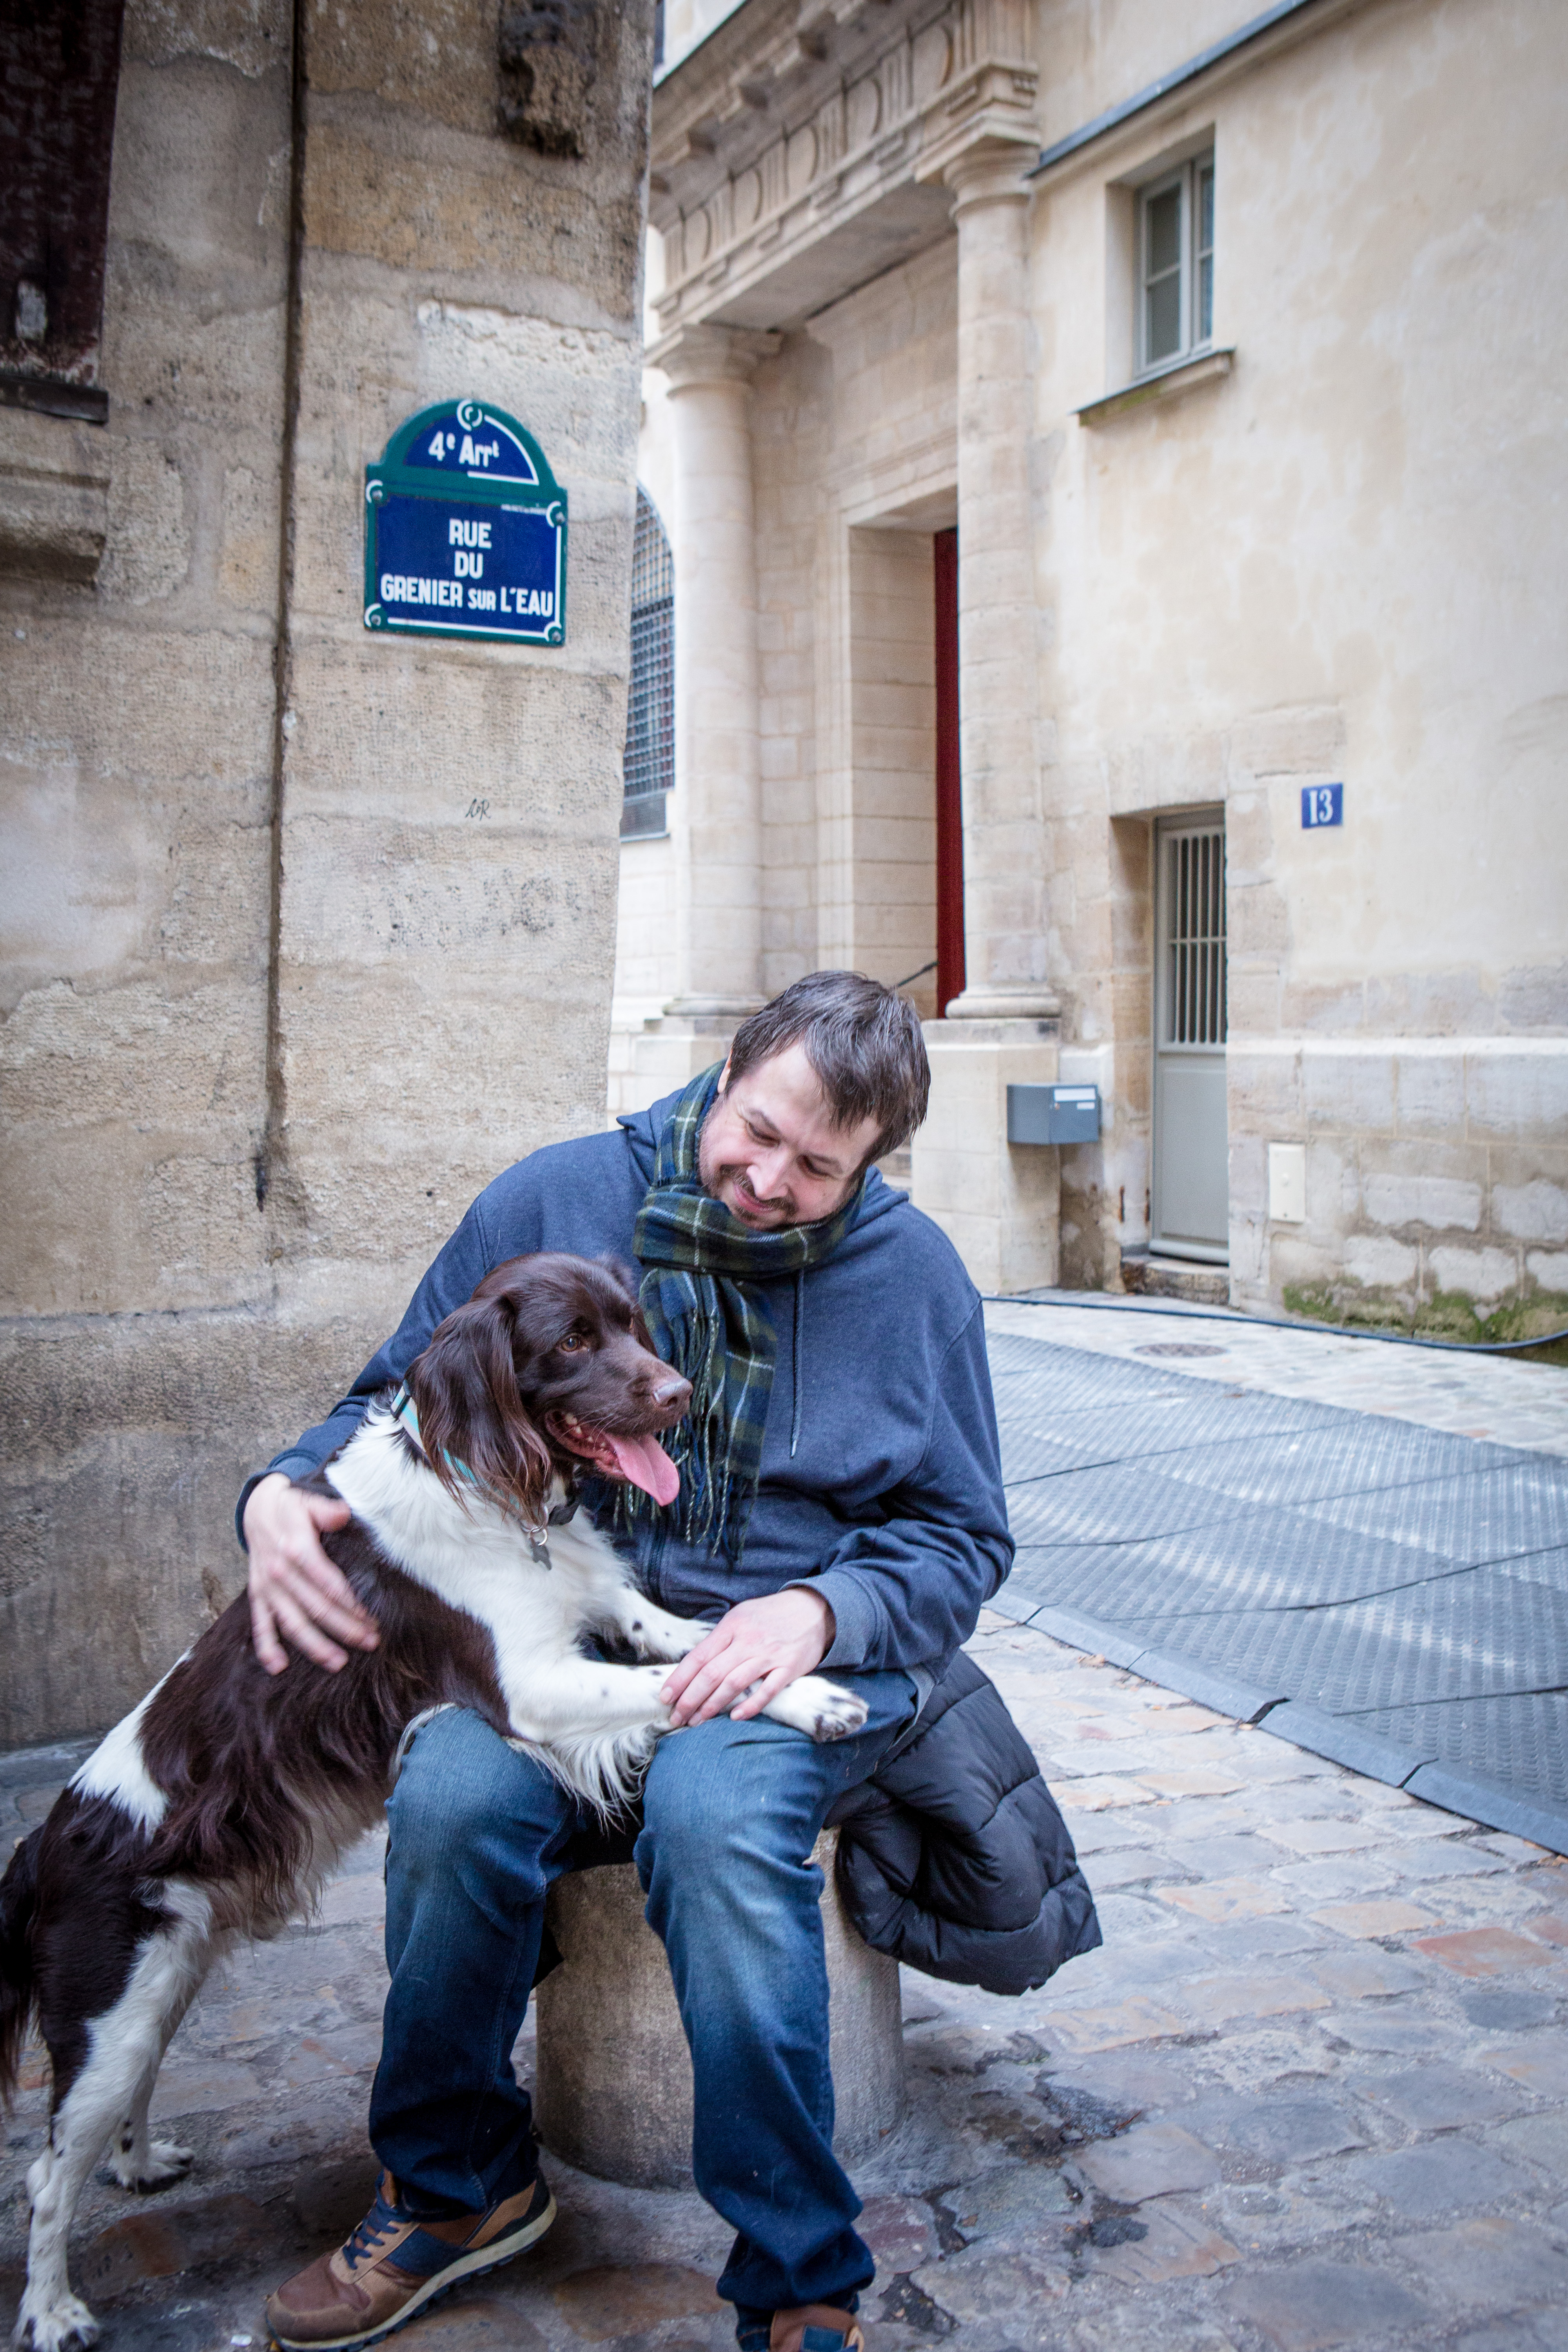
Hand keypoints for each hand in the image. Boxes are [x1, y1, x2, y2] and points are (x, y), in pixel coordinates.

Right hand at [242, 1472, 376, 1675]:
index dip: (351, 1603)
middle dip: (344, 1628)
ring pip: (291, 1622)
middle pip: (315, 1607)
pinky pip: (260, 1624)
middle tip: (371, 1643)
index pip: (328, 1582)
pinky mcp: (257, 1595)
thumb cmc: (292, 1507)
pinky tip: (279, 1667)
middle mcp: (280, 1571)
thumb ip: (326, 1509)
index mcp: (296, 1547)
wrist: (257, 1508)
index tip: (372, 1618)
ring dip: (314, 1645)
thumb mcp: (309, 1500)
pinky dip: (266, 1647)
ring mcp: (267, 1587)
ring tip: (338, 1663)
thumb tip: (342, 1512)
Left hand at [660, 1588, 834, 1727]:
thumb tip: (694, 1664)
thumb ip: (720, 1639)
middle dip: (690, 1699)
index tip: (665, 1697)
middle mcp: (747, 1641)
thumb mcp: (741, 1616)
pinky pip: (766, 1691)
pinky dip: (749, 1706)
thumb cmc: (771, 1615)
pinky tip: (734, 1716)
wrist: (815, 1609)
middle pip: (711, 1674)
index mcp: (732, 1627)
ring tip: (696, 1721)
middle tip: (677, 1717)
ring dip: (711, 1706)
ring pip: (733, 1684)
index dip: (679, 1679)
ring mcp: (768, 1655)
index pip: (699, 1656)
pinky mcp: (788, 1668)